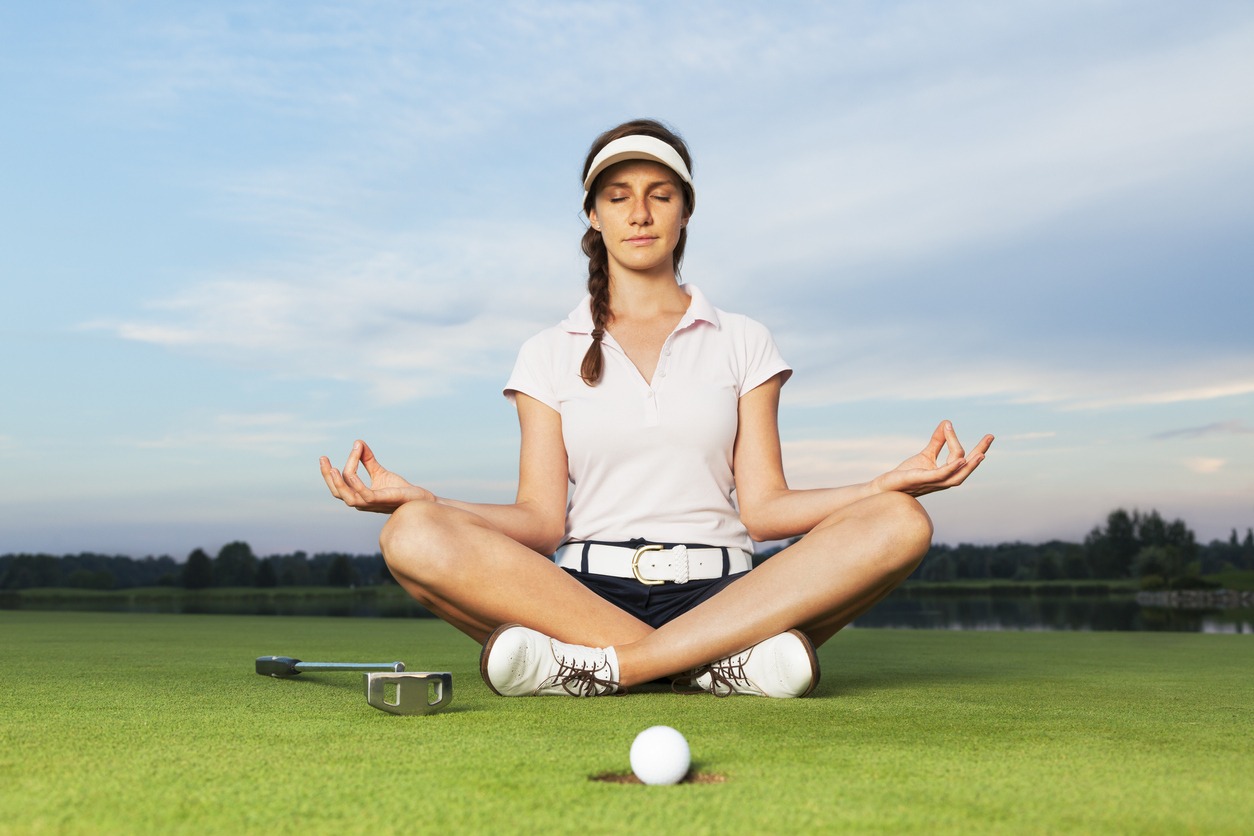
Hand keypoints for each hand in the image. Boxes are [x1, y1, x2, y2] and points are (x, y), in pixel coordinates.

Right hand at [319, 440, 435, 512]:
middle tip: (323, 459)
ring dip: (338, 483)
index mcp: (359, 495)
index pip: (340, 485)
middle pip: (338, 492)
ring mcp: (370, 503)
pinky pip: (364, 496)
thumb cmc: (399, 489)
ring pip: (347, 496)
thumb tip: (358, 442)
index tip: (328, 455)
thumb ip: (368, 460)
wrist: (418, 499)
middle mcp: (361, 502)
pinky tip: (352, 475)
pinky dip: (356, 485)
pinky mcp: (381, 501)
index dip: (331, 472)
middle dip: (327, 477)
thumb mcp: (380, 472)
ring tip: (332, 468)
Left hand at [871, 421, 993, 496]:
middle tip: (991, 437)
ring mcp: (934, 482)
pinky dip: (952, 468)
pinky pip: (942, 475)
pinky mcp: (923, 480)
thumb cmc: (907, 473)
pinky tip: (961, 460)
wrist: (888, 486)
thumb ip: (938, 441)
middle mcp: (944, 480)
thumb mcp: (926, 455)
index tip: (970, 430)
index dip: (973, 447)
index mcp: (946, 473)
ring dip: (971, 464)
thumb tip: (947, 423)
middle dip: (980, 452)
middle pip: (967, 467)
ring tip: (981, 453)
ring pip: (958, 475)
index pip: (964, 459)